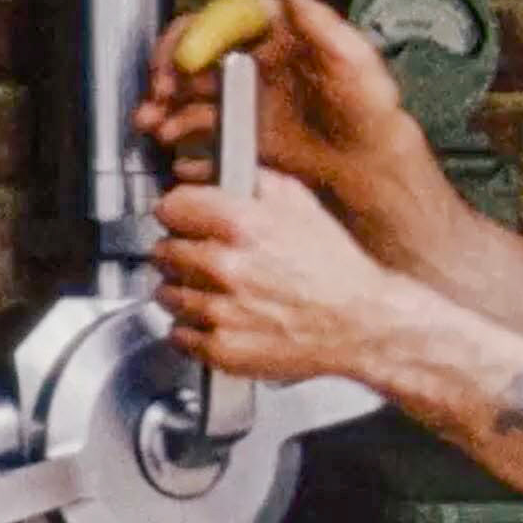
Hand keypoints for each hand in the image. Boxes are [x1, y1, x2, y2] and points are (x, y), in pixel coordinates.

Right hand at [134, 0, 414, 194]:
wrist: (371, 163)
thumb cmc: (370, 108)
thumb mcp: (352, 60)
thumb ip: (319, 25)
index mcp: (275, 36)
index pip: (220, 23)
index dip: (193, 37)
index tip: (182, 60)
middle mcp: (254, 63)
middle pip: (195, 59)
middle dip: (168, 73)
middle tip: (157, 93)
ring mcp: (247, 100)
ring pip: (191, 97)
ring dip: (166, 109)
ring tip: (154, 125)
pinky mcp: (245, 134)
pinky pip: (205, 135)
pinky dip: (187, 146)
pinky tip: (179, 157)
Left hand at [151, 167, 393, 382]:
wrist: (361, 323)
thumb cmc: (336, 268)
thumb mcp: (300, 203)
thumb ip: (250, 181)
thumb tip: (211, 173)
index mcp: (240, 225)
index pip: (169, 208)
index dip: (179, 212)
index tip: (184, 219)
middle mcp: (224, 266)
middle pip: (162, 251)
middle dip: (180, 252)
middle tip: (204, 256)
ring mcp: (219, 311)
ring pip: (166, 294)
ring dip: (184, 290)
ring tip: (214, 290)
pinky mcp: (221, 349)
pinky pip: (178, 334)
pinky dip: (192, 328)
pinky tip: (219, 318)